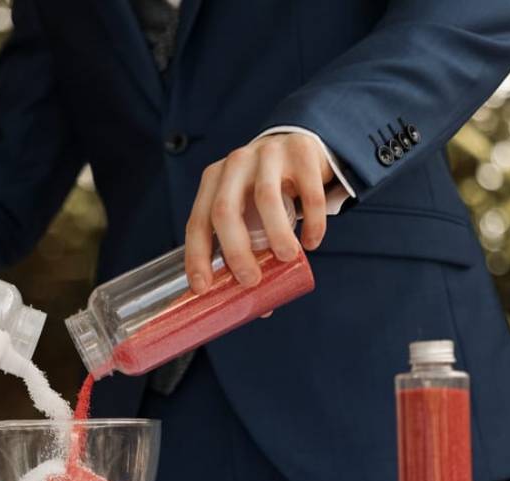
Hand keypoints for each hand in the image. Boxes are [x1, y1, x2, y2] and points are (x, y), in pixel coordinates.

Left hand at [185, 133, 332, 292]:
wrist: (301, 144)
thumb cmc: (268, 190)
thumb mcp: (249, 210)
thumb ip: (250, 247)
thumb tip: (259, 307)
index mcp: (214, 181)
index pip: (198, 222)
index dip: (197, 256)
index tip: (203, 288)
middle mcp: (235, 164)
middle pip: (225, 210)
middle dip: (235, 251)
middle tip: (251, 280)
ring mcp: (268, 154)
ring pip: (266, 198)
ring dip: (275, 234)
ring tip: (287, 258)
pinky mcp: (303, 152)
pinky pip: (307, 191)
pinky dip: (311, 222)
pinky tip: (312, 242)